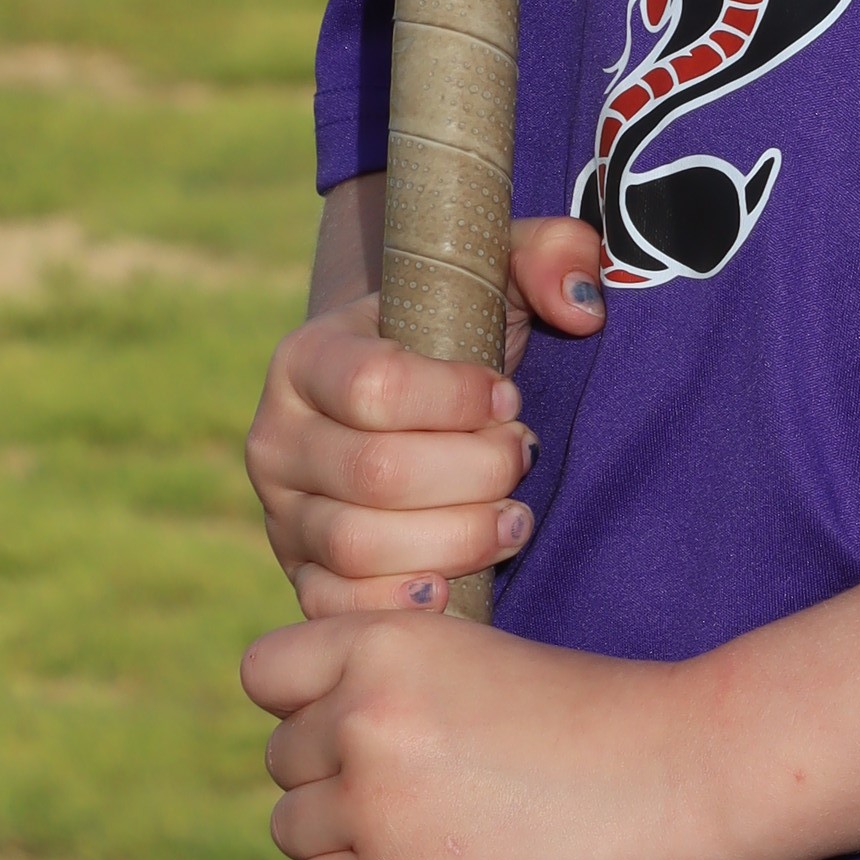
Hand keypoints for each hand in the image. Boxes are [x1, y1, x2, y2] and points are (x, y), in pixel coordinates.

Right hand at [243, 214, 605, 611]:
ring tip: (514, 518)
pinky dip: (402, 605)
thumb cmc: (455, 336)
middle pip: (378, 473)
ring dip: (459, 539)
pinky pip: (337, 608)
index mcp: (307, 357)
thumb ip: (550, 252)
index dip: (460, 400)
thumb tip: (583, 307)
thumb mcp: (498, 272)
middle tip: (523, 457)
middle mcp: (277, 437)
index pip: (376, 387)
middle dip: (476, 472)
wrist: (403, 403)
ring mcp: (283, 513)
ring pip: (359, 546)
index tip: (507, 397)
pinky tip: (459, 584)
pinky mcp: (301, 576)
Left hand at [243, 603, 708, 859]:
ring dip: (340, 837)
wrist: (674, 774)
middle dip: (331, 774)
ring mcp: (372, 804)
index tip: (352, 718)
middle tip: (413, 786)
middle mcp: (361, 716)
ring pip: (290, 829)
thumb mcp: (478, 653)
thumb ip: (396, 674)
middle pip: (280, 759)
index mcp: (383, 642)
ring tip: (422, 832)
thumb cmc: (593, 710)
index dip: (304, 700)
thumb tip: (325, 717)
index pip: (266, 672)